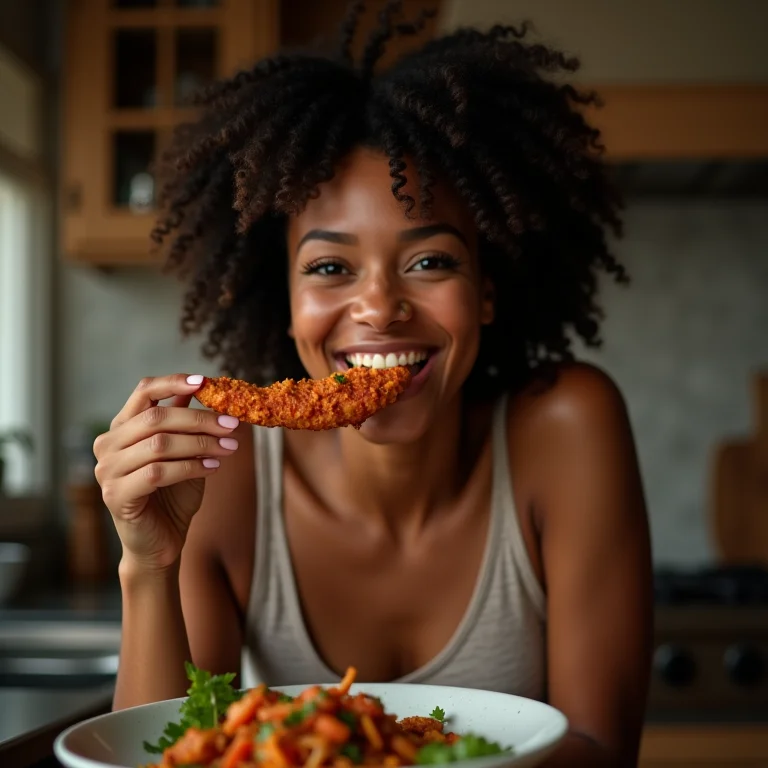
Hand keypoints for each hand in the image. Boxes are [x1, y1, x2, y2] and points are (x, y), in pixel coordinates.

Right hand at [94, 374, 240, 571]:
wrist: (161, 543)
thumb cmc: (173, 495)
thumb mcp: (184, 452)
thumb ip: (186, 423)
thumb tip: (205, 388)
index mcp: (122, 428)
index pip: (143, 392)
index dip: (173, 383)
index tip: (205, 382)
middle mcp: (108, 445)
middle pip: (156, 418)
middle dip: (200, 419)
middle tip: (233, 425)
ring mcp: (107, 470)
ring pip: (159, 444)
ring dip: (201, 443)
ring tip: (229, 447)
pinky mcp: (116, 495)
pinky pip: (158, 472)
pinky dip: (190, 467)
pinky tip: (213, 468)